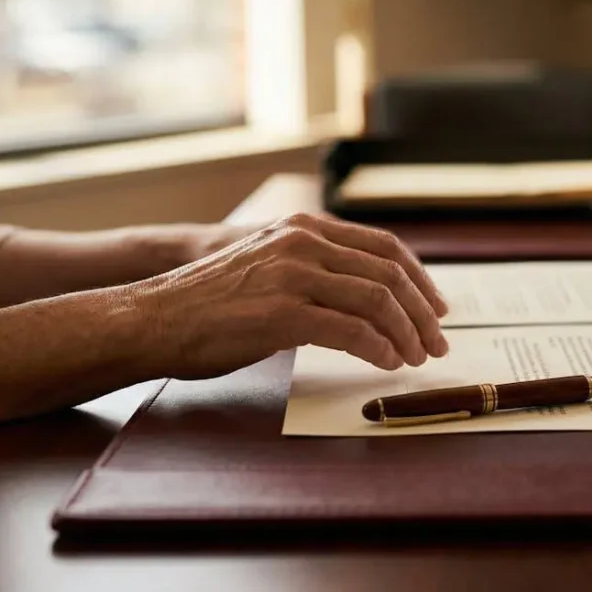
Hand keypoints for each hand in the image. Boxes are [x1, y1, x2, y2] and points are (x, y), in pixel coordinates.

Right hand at [134, 213, 449, 379]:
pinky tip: (387, 364)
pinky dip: (379, 349)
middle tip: (437, 343)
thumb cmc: (211, 303)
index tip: (438, 308)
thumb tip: (367, 298)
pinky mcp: (282, 312)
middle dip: (422, 313)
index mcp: (306, 228)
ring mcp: (293, 274)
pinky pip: (351, 331)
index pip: (385, 247)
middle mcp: (303, 242)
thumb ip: (315, 271)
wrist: (152, 318)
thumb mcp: (270, 266)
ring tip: (416, 358)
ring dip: (407, 334)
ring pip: (377, 301)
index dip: (420, 279)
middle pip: (389, 274)